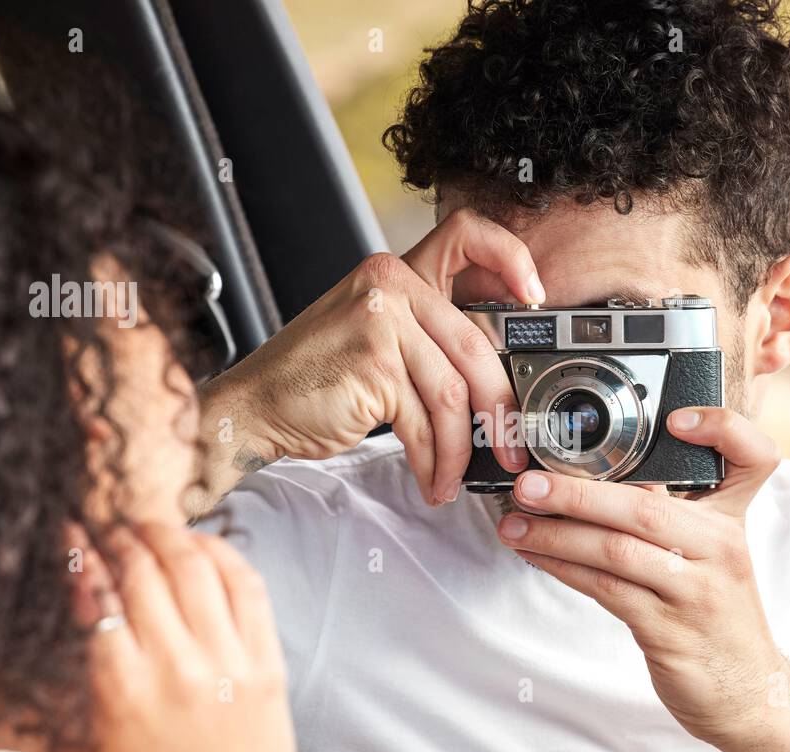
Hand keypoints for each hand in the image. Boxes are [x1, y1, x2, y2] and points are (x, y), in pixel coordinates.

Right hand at [76, 523, 310, 751]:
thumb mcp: (102, 737)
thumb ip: (91, 667)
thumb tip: (82, 593)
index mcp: (122, 691)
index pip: (96, 596)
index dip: (81, 554)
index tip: (73, 532)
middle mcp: (177, 669)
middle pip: (145, 571)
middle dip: (124, 536)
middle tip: (114, 522)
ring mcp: (229, 664)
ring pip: (197, 567)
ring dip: (171, 535)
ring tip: (153, 526)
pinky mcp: (269, 664)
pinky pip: (249, 587)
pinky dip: (226, 554)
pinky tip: (206, 544)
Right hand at [196, 209, 540, 509]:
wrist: (255, 407)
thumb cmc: (316, 380)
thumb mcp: (376, 338)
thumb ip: (429, 339)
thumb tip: (498, 381)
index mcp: (397, 271)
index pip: (466, 235)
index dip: (511, 258)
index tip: (534, 298)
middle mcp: (390, 285)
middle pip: (474, 346)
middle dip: (499, 409)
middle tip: (511, 446)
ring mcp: (380, 322)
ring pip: (452, 393)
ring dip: (460, 449)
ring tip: (456, 476)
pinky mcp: (371, 365)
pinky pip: (422, 422)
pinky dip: (433, 461)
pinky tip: (433, 479)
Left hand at [495, 407, 783, 745]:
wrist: (748, 693)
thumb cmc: (718, 615)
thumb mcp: (711, 556)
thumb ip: (670, 516)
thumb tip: (597, 479)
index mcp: (733, 521)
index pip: (753, 458)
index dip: (721, 428)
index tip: (676, 418)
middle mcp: (721, 549)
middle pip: (645, 508)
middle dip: (576, 493)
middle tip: (529, 483)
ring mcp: (696, 591)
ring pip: (617, 550)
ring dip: (555, 534)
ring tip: (513, 522)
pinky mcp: (669, 630)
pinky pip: (605, 589)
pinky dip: (562, 567)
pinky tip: (534, 554)